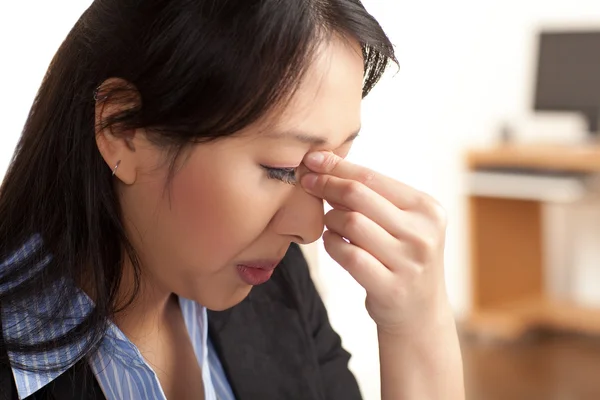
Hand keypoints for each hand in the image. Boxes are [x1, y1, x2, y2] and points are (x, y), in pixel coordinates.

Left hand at [301, 151, 450, 334]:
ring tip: (332, 223)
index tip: (312, 159)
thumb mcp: (403, 223)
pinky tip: (333, 242)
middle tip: (307, 182)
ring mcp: (408, 262)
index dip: (337, 167)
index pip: (372, 178)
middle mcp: (423, 234)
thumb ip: (373, 196)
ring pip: (350, 223)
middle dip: (327, 185)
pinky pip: (347, 255)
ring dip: (331, 219)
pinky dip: (332, 244)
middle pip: (359, 196)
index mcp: (428, 209)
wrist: (420, 313)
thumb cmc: (402, 258)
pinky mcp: (391, 287)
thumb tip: (326, 163)